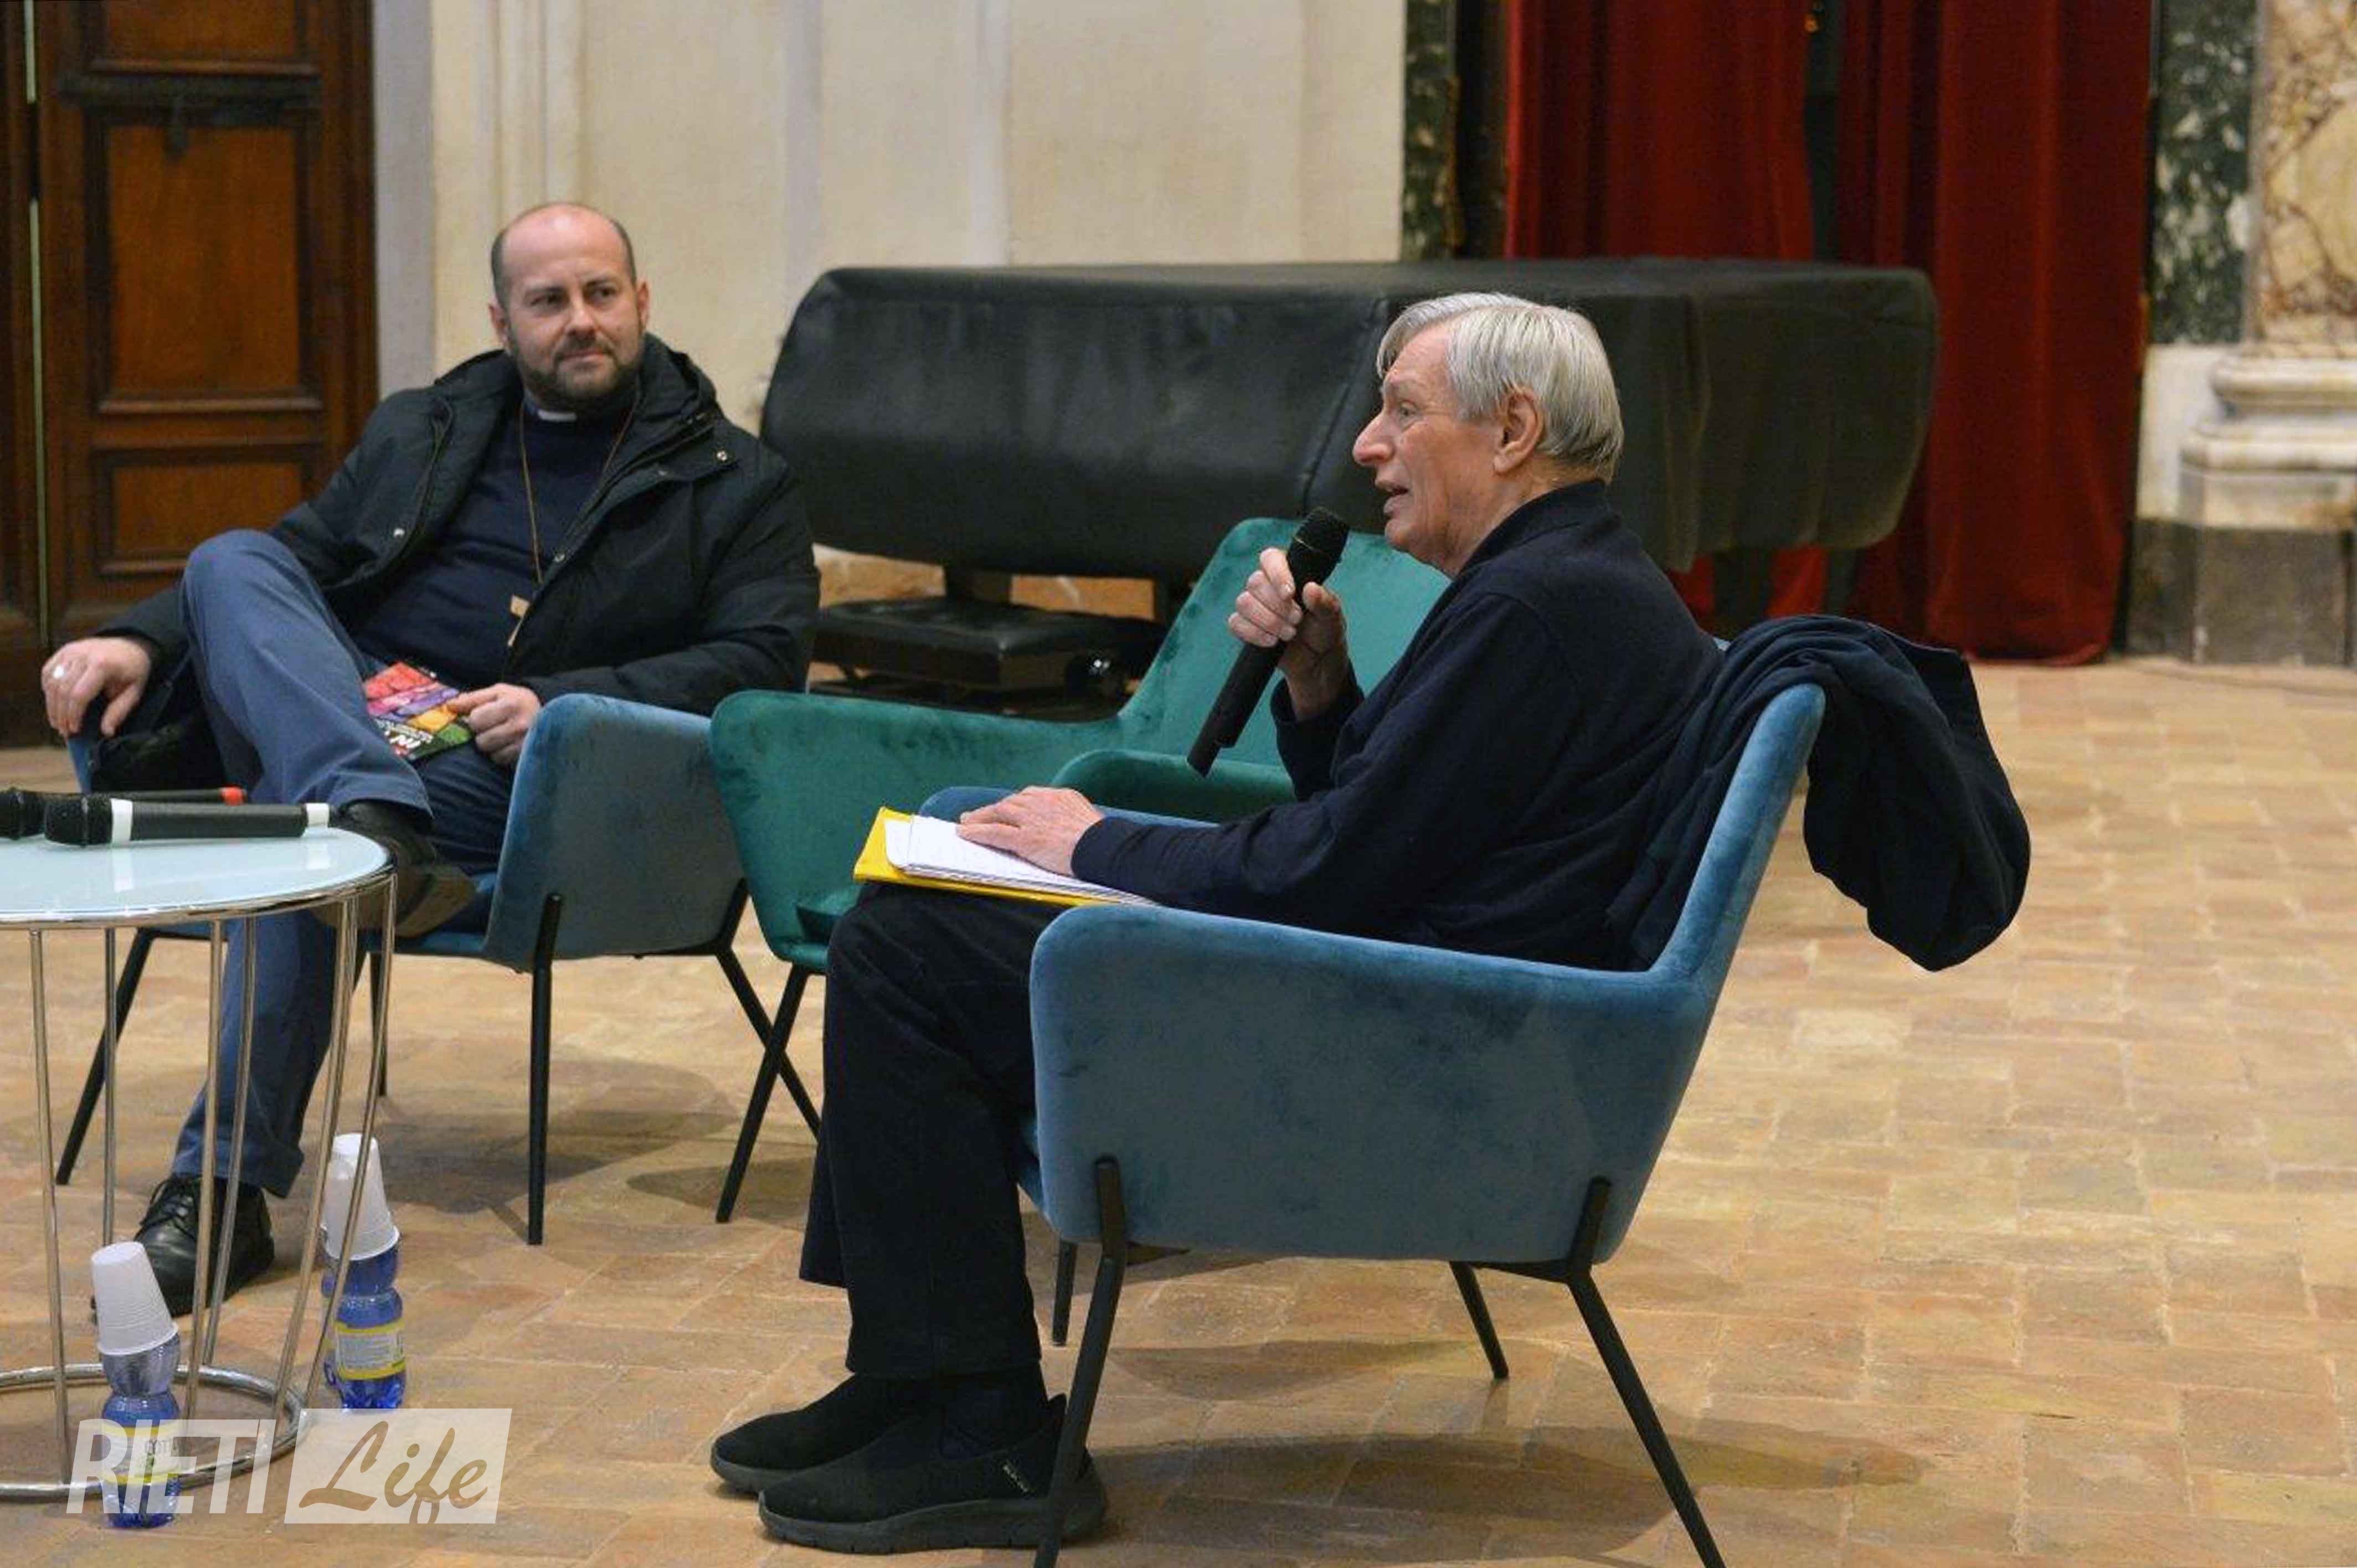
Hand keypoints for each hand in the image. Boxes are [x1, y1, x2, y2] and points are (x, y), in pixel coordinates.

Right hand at [42, 636, 153, 738]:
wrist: (131, 645)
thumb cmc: (133, 671)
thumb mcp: (134, 691)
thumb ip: (119, 711)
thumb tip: (107, 732)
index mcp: (102, 664)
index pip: (79, 695)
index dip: (73, 715)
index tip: (75, 729)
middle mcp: (83, 655)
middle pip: (62, 690)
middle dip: (61, 714)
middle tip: (64, 730)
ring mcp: (71, 651)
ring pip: (52, 682)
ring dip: (52, 705)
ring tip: (57, 722)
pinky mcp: (64, 650)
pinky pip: (48, 672)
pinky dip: (48, 689)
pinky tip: (54, 703)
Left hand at [446, 682, 542, 767]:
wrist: (551, 711)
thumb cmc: (518, 701)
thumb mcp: (498, 692)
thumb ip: (473, 698)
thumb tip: (449, 707)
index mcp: (510, 704)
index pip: (476, 720)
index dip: (474, 720)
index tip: (483, 717)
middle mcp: (520, 725)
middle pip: (482, 741)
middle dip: (482, 735)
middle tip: (492, 728)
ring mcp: (525, 743)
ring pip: (492, 754)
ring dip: (492, 747)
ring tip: (500, 737)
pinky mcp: (528, 755)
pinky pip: (503, 761)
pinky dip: (502, 755)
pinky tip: (508, 745)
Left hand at [956, 786, 1103, 877]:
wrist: (1104, 848)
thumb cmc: (1102, 841)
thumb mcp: (1088, 819)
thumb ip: (1071, 817)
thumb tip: (1067, 826)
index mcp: (1059, 796)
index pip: (1028, 796)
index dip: (1013, 804)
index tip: (1004, 809)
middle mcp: (1042, 802)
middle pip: (1010, 802)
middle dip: (991, 809)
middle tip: (974, 815)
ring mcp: (1032, 819)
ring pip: (998, 813)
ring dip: (979, 818)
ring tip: (965, 824)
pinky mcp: (1025, 838)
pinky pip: (994, 832)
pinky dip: (976, 832)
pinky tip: (964, 833)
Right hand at [1229, 545, 1349, 719]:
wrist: (1318, 660)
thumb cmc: (1325, 629)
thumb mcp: (1332, 616)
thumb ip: (1324, 602)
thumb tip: (1310, 588)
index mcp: (1288, 573)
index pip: (1270, 558)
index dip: (1277, 574)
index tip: (1289, 594)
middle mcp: (1267, 585)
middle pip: (1255, 582)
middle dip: (1277, 606)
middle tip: (1298, 620)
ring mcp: (1254, 606)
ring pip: (1244, 602)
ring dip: (1268, 620)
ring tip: (1290, 634)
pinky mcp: (1246, 626)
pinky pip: (1236, 623)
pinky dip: (1254, 634)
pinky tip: (1273, 642)